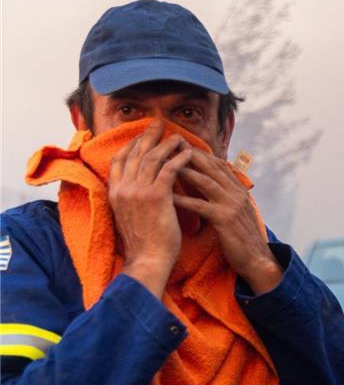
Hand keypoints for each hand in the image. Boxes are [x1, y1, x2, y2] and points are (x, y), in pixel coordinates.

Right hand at [109, 119, 190, 297]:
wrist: (147, 260)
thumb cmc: (143, 243)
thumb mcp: (129, 216)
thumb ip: (130, 199)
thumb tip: (138, 188)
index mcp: (115, 193)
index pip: (119, 160)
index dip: (131, 145)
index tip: (142, 136)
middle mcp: (123, 189)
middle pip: (134, 154)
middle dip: (147, 136)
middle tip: (159, 124)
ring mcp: (138, 192)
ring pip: (151, 158)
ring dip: (166, 144)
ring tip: (178, 136)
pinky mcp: (156, 197)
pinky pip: (168, 170)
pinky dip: (178, 159)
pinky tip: (188, 153)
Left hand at [172, 148, 282, 293]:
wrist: (257, 259)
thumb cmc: (242, 237)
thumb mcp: (237, 212)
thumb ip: (226, 196)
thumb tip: (210, 185)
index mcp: (239, 190)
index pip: (218, 164)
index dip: (199, 152)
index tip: (180, 144)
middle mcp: (237, 193)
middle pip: (210, 167)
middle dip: (189, 154)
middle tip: (168, 144)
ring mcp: (232, 205)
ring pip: (205, 181)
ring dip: (184, 170)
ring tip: (164, 163)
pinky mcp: (225, 219)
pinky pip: (200, 205)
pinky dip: (183, 199)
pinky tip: (168, 195)